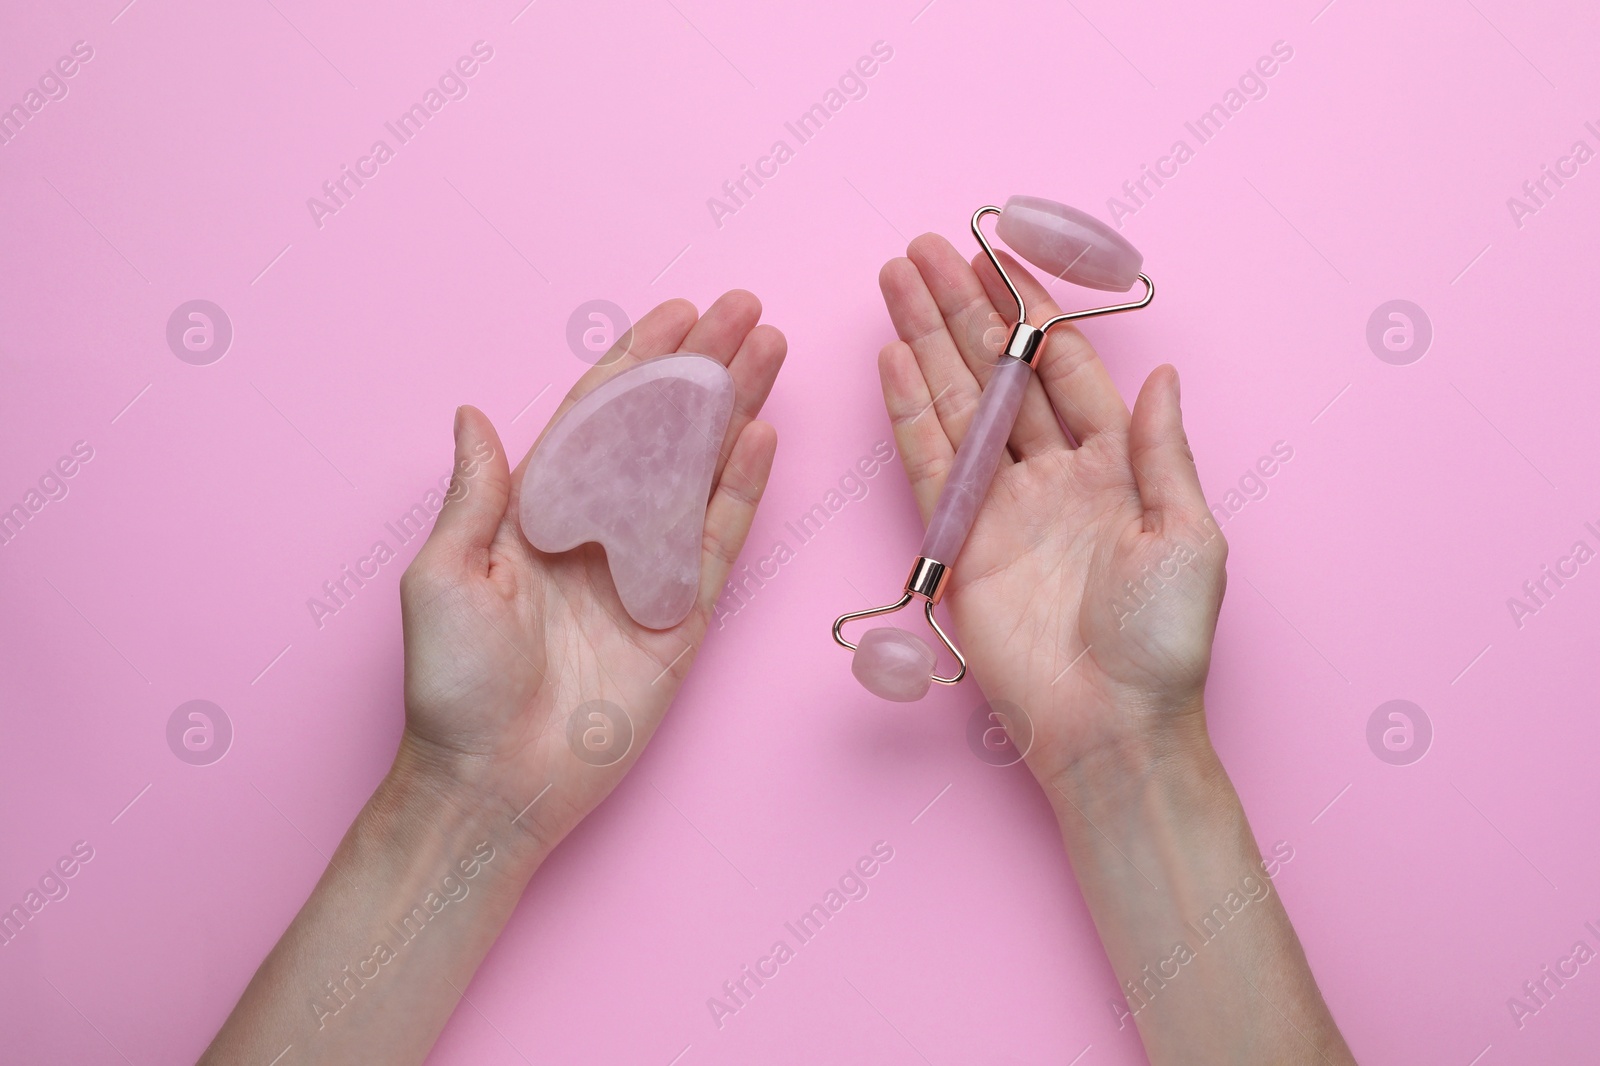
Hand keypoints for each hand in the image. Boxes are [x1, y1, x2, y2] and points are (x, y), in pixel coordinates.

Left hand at [397, 291, 784, 864]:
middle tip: (744, 310)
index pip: (598, 419)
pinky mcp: (682, 616)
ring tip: (768, 350)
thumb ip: (476, 494)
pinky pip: (718, 541)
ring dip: (734, 409)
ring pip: (700, 471)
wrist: (496, 782)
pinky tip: (762, 433)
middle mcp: (599, 530)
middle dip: (702, 368)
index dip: (638, 363)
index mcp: (539, 512)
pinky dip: (742, 488)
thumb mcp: (443, 575)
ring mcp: (645, 571)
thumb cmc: (454, 685)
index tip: (677, 314)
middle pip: (662, 430)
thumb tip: (474, 413)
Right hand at [877, 236, 1225, 786]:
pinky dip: (908, 410)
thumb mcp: (1190, 537)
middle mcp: (1051, 474)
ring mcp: (1000, 505)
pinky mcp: (958, 542)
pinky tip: (892, 358)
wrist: (1109, 726)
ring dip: (925, 341)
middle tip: (921, 249)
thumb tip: (1164, 373)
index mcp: (1115, 464)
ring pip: (956, 403)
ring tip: (895, 280)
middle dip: (960, 309)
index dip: (1028, 310)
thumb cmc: (1163, 641)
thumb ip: (1165, 451)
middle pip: (997, 372)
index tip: (997, 256)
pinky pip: (928, 463)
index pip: (1062, 367)